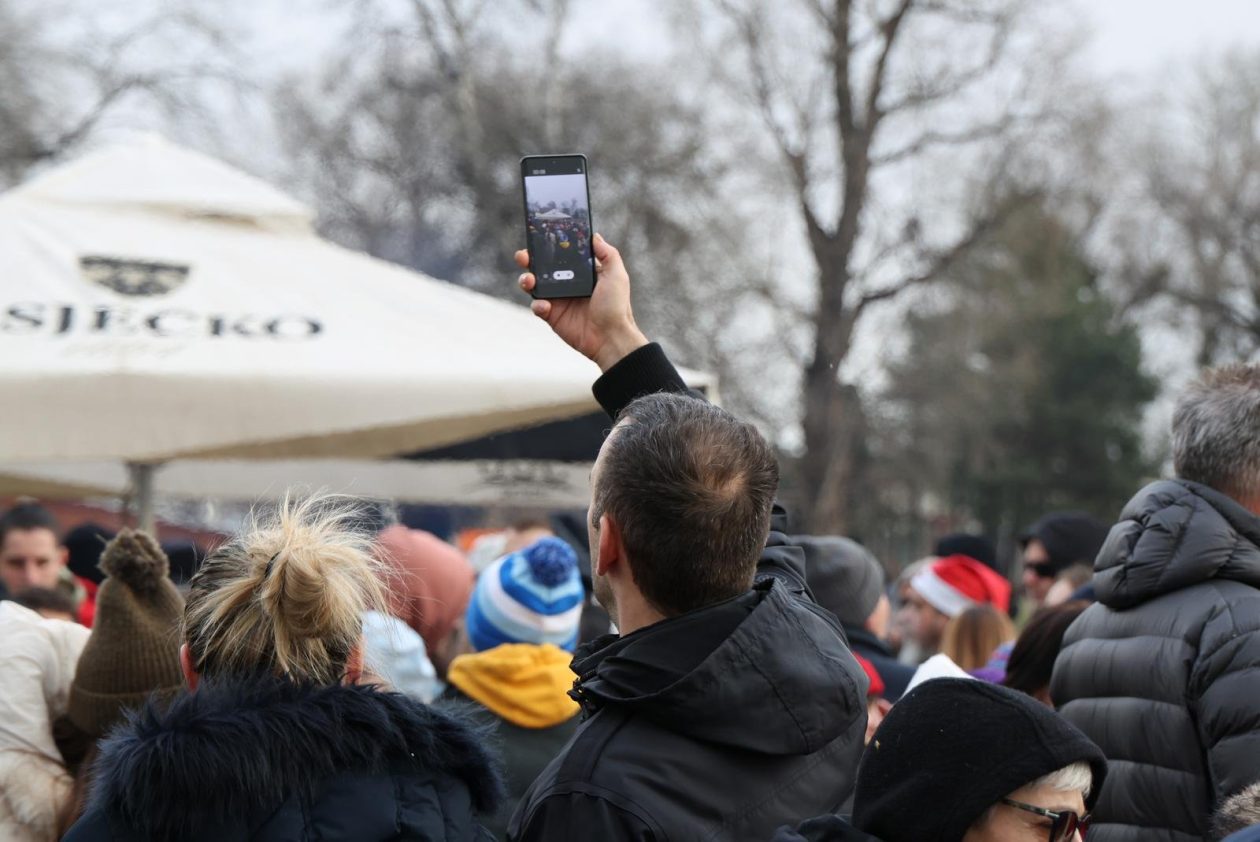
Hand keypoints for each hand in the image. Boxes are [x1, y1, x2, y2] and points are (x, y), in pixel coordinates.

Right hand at [516, 233, 647, 371]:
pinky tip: (545, 306)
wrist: (610, 337)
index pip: (560, 255)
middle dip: (529, 260)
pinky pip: (538, 307)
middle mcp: (567, 284)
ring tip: (528, 280)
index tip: (538, 237)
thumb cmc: (616, 306)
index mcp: (581, 272)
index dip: (548, 246)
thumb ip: (608, 254)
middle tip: (523, 256)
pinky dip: (537, 304)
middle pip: (542, 268)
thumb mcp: (616, 275)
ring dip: (527, 279)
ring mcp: (558, 300)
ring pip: (535, 285)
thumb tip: (594, 236)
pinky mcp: (552, 316)